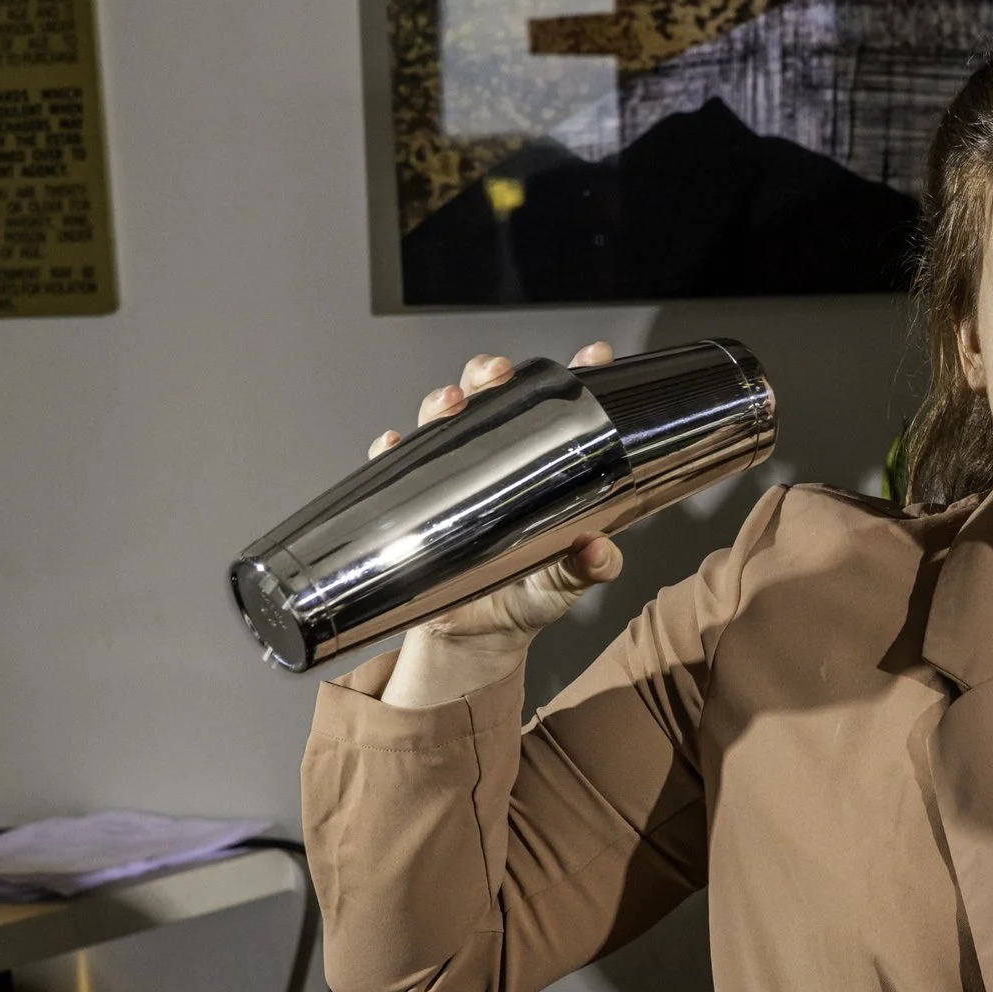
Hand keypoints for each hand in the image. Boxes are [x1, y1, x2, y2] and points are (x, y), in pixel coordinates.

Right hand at [376, 343, 616, 708]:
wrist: (476, 636)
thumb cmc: (527, 597)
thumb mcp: (564, 586)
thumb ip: (587, 569)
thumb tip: (599, 551)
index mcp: (547, 471)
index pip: (564, 412)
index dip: (578, 377)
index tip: (592, 356)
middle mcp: (499, 462)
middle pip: (495, 400)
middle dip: (492, 375)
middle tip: (496, 373)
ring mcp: (456, 478)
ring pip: (446, 423)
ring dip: (444, 404)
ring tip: (451, 403)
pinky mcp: (416, 504)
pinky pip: (397, 469)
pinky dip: (392, 452)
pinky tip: (393, 446)